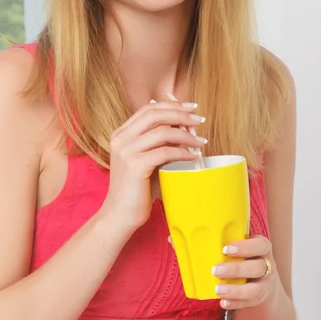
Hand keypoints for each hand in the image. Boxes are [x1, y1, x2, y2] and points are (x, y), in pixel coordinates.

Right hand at [100, 100, 206, 233]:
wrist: (119, 214)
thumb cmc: (136, 189)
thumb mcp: (146, 160)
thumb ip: (158, 144)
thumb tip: (185, 129)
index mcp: (121, 134)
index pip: (147, 109)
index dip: (170, 105)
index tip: (190, 108)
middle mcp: (121, 139)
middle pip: (154, 115)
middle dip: (180, 114)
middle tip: (199, 120)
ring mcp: (126, 151)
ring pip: (162, 132)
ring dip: (185, 135)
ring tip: (201, 142)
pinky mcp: (135, 165)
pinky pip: (165, 152)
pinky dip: (183, 153)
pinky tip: (193, 157)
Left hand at [211, 235, 278, 309]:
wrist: (262, 276)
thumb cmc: (243, 254)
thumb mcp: (241, 244)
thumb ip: (226, 238)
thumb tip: (195, 231)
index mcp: (262, 248)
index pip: (260, 246)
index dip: (245, 247)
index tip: (225, 249)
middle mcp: (267, 265)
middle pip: (257, 268)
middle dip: (236, 270)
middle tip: (215, 270)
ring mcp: (265, 284)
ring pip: (255, 289)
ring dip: (235, 290)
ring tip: (217, 289)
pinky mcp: (259, 299)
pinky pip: (249, 303)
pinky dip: (235, 303)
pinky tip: (222, 302)